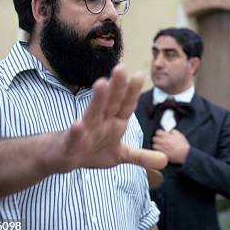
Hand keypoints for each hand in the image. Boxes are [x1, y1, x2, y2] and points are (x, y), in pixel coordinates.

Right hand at [53, 64, 167, 172]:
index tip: (139, 75)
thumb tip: (165, 161)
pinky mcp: (70, 143)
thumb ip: (142, 156)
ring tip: (101, 83)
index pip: (126, 105)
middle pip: (110, 102)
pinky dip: (76, 131)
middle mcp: (101, 122)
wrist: (63, 158)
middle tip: (121, 68)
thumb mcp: (121, 155)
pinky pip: (74, 136)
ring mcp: (85, 131)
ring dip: (97, 99)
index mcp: (114, 122)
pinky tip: (78, 124)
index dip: (132, 91)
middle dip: (117, 87)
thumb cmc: (93, 149)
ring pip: (92, 112)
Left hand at [152, 129, 190, 163]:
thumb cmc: (183, 145)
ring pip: (154, 145)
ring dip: (156, 145)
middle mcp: (163, 142)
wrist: (185, 154)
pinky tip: (160, 150)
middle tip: (158, 139)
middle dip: (156, 138)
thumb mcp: (179, 135)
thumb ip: (173, 131)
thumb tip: (169, 131)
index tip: (160, 134)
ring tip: (159, 145)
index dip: (158, 132)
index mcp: (167, 136)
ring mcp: (162, 148)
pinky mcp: (162, 154)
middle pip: (154, 138)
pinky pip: (156, 151)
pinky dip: (157, 150)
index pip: (158, 132)